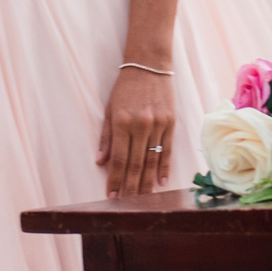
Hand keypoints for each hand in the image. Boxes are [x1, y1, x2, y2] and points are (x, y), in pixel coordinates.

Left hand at [97, 65, 175, 198]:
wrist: (149, 65)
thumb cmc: (125, 87)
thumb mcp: (110, 108)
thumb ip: (106, 136)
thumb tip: (100, 162)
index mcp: (122, 122)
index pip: (118, 158)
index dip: (114, 179)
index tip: (110, 195)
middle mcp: (140, 125)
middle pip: (135, 164)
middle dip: (129, 187)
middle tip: (126, 205)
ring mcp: (158, 125)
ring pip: (152, 161)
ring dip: (146, 182)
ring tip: (142, 200)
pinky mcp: (171, 123)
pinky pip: (167, 150)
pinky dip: (164, 168)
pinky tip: (161, 182)